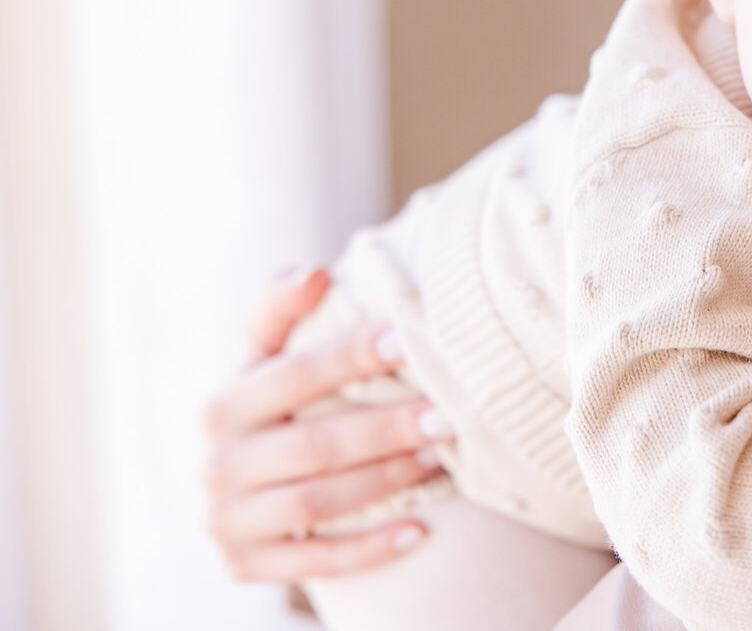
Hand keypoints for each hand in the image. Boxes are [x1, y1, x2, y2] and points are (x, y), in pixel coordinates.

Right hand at [203, 266, 448, 580]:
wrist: (248, 490)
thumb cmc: (279, 404)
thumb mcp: (268, 355)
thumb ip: (282, 309)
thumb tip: (312, 273)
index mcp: (225, 403)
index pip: (290, 373)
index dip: (347, 355)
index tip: (405, 338)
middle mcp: (218, 462)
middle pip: (311, 443)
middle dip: (383, 427)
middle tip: (445, 413)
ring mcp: (227, 520)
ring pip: (315, 502)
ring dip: (383, 480)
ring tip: (439, 458)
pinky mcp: (246, 565)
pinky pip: (315, 562)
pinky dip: (370, 549)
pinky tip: (421, 531)